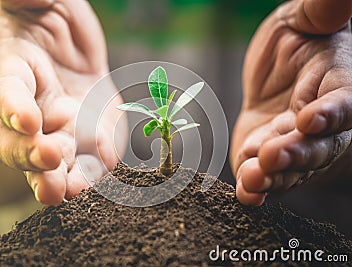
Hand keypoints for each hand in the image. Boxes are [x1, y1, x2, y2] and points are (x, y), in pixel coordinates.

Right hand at [0, 0, 125, 204]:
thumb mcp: (42, 0)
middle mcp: (32, 107)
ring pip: (48, 164)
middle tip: (47, 158)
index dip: (12, 105)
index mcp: (14, 69)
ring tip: (60, 193)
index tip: (26, 118)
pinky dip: (86, 177)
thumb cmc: (52, 20)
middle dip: (28, 154)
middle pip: (17, 141)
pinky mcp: (88, 143)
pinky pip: (85, 166)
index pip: (6, 89)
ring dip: (53, 180)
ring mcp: (59, 130)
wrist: (73, 52)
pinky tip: (87, 188)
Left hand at [231, 0, 351, 204]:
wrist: (272, 76)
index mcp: (337, 87)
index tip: (310, 119)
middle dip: (295, 152)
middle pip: (318, 146)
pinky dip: (257, 186)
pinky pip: (267, 177)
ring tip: (253, 177)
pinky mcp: (269, 159)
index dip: (330, 113)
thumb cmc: (295, 44)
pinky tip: (246, 193)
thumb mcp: (304, 21)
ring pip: (292, 168)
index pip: (344, 104)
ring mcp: (296, 147)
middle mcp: (322, 125)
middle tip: (272, 155)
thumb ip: (322, 13)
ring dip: (273, 175)